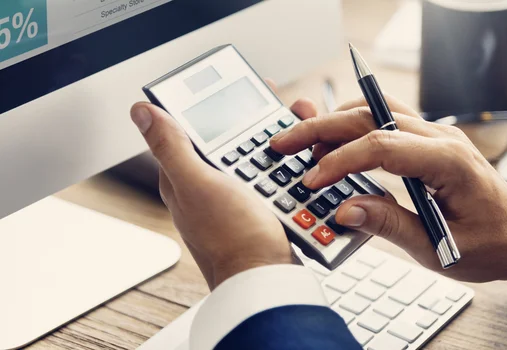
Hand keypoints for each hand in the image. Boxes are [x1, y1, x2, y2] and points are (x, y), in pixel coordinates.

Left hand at [129, 90, 318, 289]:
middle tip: (275, 107)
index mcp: (182, 178)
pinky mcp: (256, 211)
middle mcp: (204, 189)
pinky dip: (283, 165)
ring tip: (293, 130)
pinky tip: (297, 161)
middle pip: (227, 141)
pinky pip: (268, 178)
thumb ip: (171, 146)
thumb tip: (142, 112)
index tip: (235, 90)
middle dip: (251, 122)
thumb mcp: (199, 183)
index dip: (210, 108)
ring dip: (272, 141)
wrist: (266, 280)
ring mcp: (231, 200)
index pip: (190, 130)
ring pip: (251, 157)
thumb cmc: (233, 238)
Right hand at [270, 95, 506, 284]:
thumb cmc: (489, 244)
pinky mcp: (427, 140)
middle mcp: (441, 138)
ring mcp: (435, 134)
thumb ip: (389, 225)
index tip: (311, 181)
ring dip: (334, 120)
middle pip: (371, 116)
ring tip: (300, 138)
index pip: (381, 147)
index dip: (340, 161)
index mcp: (448, 162)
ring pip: (375, 109)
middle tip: (284, 142)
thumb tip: (344, 210)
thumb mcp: (438, 247)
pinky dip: (353, 124)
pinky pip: (385, 118)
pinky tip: (331, 136)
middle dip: (322, 127)